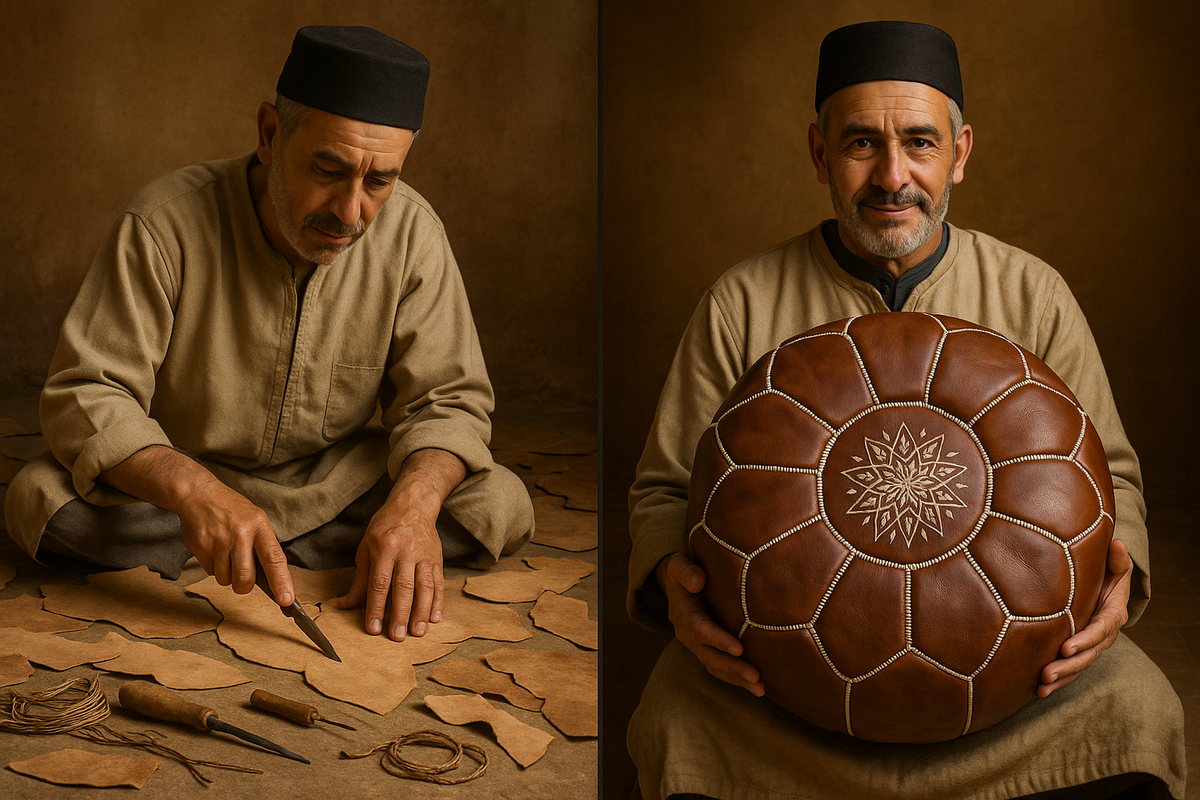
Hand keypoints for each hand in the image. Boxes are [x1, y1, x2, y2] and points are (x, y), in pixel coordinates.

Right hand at [100, 444, 292, 606]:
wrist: (199, 495)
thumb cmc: (233, 511)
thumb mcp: (256, 520)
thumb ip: (264, 547)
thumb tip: (274, 581)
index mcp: (260, 526)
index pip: (274, 558)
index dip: (281, 581)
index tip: (287, 600)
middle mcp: (241, 534)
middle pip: (245, 578)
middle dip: (244, 586)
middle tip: (243, 578)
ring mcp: (219, 541)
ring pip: (226, 579)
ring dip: (227, 576)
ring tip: (227, 555)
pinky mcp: (202, 547)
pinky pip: (210, 573)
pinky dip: (214, 568)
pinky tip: (214, 551)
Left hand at [336, 452, 462, 639]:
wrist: (413, 505)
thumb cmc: (385, 528)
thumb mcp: (366, 548)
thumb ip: (359, 579)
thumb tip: (345, 604)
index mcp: (384, 548)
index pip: (379, 583)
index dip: (375, 608)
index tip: (373, 629)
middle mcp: (406, 552)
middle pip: (403, 588)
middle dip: (400, 614)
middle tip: (397, 636)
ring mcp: (424, 555)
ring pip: (424, 587)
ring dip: (422, 612)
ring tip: (418, 632)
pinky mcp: (437, 558)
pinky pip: (439, 583)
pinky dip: (438, 601)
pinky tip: (435, 618)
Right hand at [658, 552, 763, 695]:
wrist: (677, 584)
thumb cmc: (683, 571)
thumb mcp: (679, 566)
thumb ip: (686, 571)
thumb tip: (698, 582)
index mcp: (683, 613)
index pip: (701, 629)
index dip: (718, 640)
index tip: (739, 649)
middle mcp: (688, 634)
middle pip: (709, 655)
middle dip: (732, 668)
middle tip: (755, 677)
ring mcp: (697, 645)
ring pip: (716, 666)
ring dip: (737, 679)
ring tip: (760, 688)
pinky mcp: (707, 650)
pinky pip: (720, 668)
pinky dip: (737, 679)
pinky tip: (758, 686)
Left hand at [1038, 537, 1132, 696]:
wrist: (1102, 586)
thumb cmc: (1106, 573)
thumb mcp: (1115, 565)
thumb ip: (1117, 559)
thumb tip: (1116, 544)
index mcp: (1112, 614)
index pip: (1100, 630)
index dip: (1085, 640)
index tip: (1066, 647)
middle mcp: (1103, 634)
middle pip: (1088, 654)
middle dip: (1068, 666)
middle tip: (1047, 673)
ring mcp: (1091, 645)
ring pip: (1078, 665)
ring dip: (1061, 678)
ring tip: (1041, 687)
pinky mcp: (1077, 650)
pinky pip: (1070, 669)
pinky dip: (1058, 681)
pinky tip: (1038, 691)